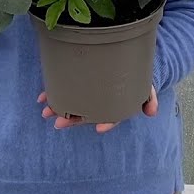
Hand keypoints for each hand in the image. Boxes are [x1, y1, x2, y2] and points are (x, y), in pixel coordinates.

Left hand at [37, 86, 158, 132]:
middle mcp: (100, 103)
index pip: (112, 116)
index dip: (106, 122)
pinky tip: (42, 98)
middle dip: (72, 119)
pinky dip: (53, 94)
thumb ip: (148, 98)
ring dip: (58, 108)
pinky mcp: (78, 84)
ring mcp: (88, 95)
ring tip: (45, 112)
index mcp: (115, 105)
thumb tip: (152, 112)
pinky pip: (65, 90)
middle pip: (86, 113)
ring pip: (72, 103)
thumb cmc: (135, 77)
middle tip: (59, 123)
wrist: (127, 64)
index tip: (100, 129)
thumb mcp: (145, 86)